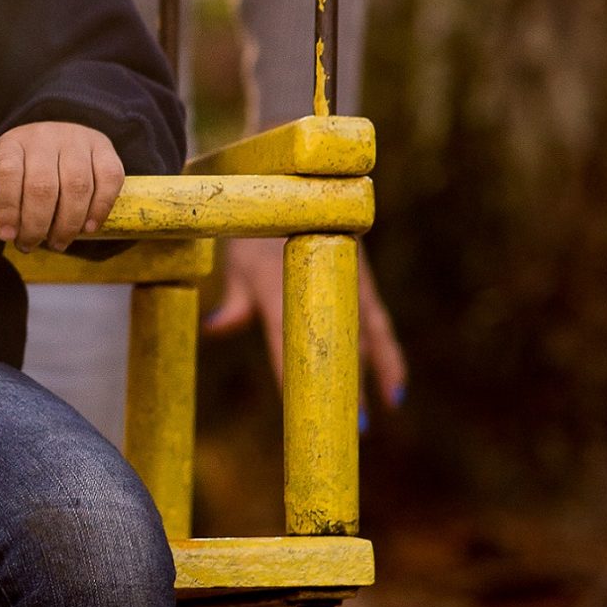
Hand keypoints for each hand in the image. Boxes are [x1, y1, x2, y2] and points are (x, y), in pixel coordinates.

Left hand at [0, 122, 124, 272]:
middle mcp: (42, 137)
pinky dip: (99, 209)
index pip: (6, 171)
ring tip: (57, 243)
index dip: (6, 207)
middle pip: (42, 186)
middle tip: (30, 245)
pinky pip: (108, 179)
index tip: (6, 235)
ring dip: (67, 224)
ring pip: (76, 186)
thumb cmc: (19, 176)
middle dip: (36, 225)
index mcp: (10, 145)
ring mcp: (76, 140)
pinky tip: (87, 228)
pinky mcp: (104, 149)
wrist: (54, 144)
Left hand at [204, 236, 406, 410]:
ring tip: (387, 407)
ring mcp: (347, 281)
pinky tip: (395, 389)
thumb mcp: (236, 259)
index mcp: (278, 283)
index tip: (299, 410)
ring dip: (376, 373)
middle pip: (337, 344)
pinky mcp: (362, 281)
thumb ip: (233, 301)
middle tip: (355, 426)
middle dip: (347, 386)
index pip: (285, 340)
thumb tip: (212, 330)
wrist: (298, 181)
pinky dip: (387, 356)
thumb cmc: (258, 226)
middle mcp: (320, 283)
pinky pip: (378, 324)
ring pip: (367, 335)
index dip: (291, 376)